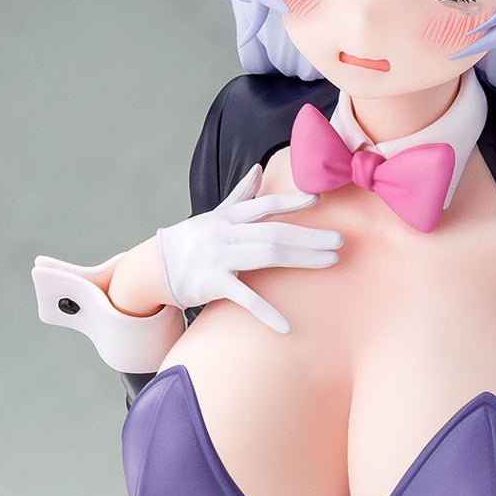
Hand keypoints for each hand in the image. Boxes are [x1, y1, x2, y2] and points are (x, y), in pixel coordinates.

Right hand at [155, 163, 342, 335]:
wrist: (154, 267)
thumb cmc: (191, 241)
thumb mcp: (214, 216)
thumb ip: (240, 196)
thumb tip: (258, 170)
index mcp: (228, 217)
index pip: (265, 206)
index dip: (291, 203)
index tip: (318, 202)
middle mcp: (225, 233)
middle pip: (275, 231)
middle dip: (310, 236)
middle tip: (340, 241)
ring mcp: (219, 258)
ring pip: (268, 255)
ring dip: (303, 259)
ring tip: (331, 261)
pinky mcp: (213, 284)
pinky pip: (245, 298)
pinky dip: (267, 313)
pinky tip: (287, 326)